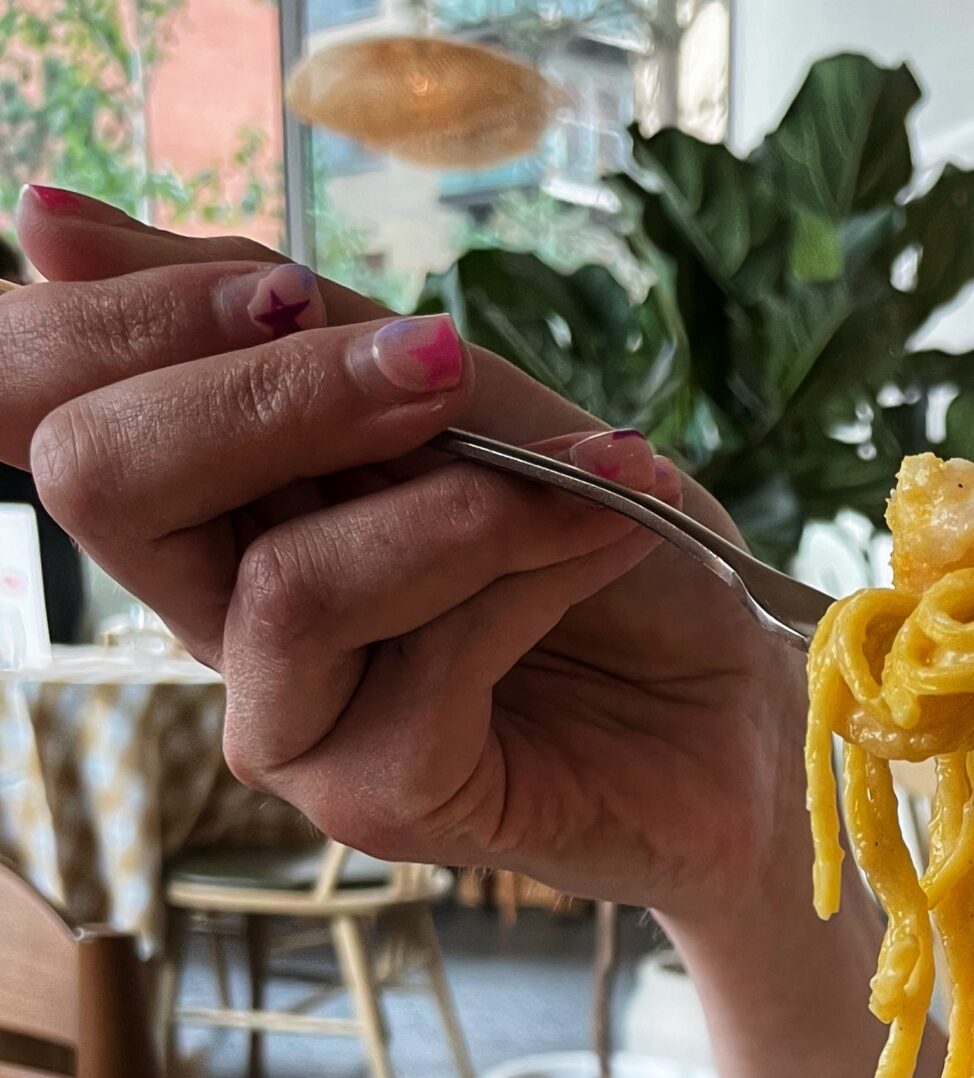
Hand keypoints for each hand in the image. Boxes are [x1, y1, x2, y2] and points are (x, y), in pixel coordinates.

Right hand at [0, 188, 806, 920]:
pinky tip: (611, 551)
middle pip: (101, 481)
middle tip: (444, 367)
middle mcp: (225, 619)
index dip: (131, 320)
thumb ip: (301, 328)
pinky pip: (417, 669)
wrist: (751, 708)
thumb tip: (48, 226)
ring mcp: (294, 725)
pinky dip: (530, 582)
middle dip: (273, 394)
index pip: (57, 404)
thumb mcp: (473, 400)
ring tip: (595, 482)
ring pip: (287, 585)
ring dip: (466, 508)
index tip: (293, 287)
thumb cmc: (621, 555)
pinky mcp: (378, 804)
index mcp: (224, 506)